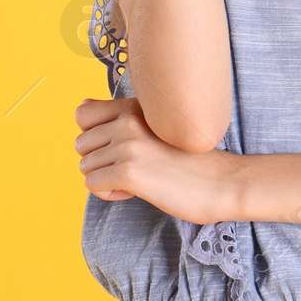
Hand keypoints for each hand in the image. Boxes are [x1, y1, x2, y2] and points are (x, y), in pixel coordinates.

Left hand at [73, 95, 241, 224]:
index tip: (121, 149)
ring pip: (86, 167)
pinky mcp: (128, 172)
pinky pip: (93, 184)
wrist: (221, 182)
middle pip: (81, 145)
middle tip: (133, 168)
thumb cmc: (188, 159)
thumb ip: (119, 117)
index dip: (96, 139)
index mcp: (135, 107)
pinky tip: (136, 191)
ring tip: (138, 179)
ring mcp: (128, 146)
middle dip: (101, 162)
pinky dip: (110, 193)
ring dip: (107, 179)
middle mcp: (128, 121)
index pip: (83, 115)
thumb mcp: (155, 127)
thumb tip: (80, 109)